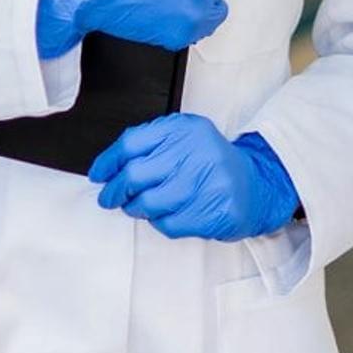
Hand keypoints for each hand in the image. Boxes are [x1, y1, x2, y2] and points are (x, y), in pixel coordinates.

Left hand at [90, 114, 299, 239]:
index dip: (108, 161)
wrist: (254, 184)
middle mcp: (197, 151)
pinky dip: (159, 222)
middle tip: (109, 198)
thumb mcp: (183, 140)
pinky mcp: (211, 211)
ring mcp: (206, 182)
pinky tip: (168, 214)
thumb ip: (149, 146)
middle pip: (135, 174)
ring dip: (135, 209)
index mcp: (185, 129)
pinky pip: (167, 223)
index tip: (98, 175)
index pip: (132, 142)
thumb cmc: (210, 163)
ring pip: (148, 203)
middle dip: (115, 191)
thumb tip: (106, 168)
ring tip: (138, 206)